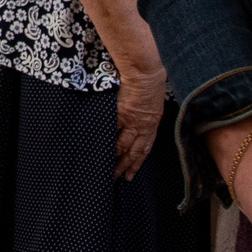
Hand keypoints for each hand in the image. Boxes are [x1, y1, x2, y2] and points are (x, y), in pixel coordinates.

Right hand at [113, 61, 167, 179]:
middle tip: (118, 179)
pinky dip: (105, 140)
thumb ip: (147, 113)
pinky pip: (111, 131)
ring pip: (122, 146)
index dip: (138, 162)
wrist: (145, 72)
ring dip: (115, 159)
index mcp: (152, 123)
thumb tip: (141, 119)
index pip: (145, 148)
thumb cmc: (151, 81)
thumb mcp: (153, 101)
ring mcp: (130, 122)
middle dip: (126, 166)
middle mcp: (143, 127)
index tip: (132, 173)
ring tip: (107, 169)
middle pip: (134, 152)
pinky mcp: (120, 114)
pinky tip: (98, 148)